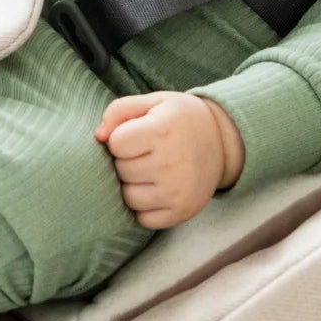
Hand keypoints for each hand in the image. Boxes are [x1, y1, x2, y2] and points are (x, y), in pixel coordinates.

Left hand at [95, 91, 246, 228]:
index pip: (115, 143)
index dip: (122, 138)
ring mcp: (178, 191)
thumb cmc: (179, 119)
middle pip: (121, 170)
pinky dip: (145, 206)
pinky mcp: (182, 212)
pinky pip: (143, 219)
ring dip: (133, 184)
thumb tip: (98, 137)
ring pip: (128, 197)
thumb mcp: (153, 101)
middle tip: (148, 152)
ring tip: (151, 170)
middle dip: (127, 161)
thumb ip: (119, 110)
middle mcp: (172, 162)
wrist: (222, 141)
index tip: (138, 134)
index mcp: (163, 130)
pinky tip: (157, 189)